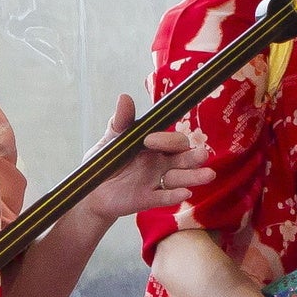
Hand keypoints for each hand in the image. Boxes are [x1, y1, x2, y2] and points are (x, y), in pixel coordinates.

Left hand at [80, 95, 216, 224]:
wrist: (88, 191)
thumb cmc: (103, 163)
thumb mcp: (109, 140)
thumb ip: (120, 122)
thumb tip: (124, 97)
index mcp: (154, 146)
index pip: (171, 140)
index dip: (166, 140)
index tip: (149, 140)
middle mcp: (160, 163)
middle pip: (183, 158)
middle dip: (193, 156)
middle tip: (202, 155)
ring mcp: (156, 181)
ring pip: (180, 178)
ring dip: (193, 176)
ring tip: (208, 175)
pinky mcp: (148, 200)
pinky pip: (164, 198)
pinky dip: (175, 196)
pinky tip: (185, 193)